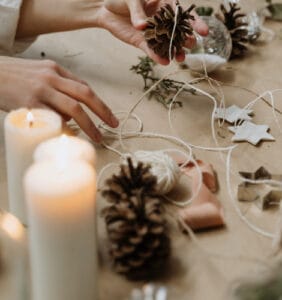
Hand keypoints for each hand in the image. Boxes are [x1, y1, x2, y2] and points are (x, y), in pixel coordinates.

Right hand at [0, 56, 118, 141]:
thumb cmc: (13, 77)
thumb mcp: (38, 73)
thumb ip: (57, 87)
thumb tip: (72, 114)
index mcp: (55, 69)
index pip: (84, 87)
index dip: (100, 103)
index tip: (109, 116)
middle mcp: (51, 78)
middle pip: (85, 95)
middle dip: (103, 111)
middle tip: (113, 125)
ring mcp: (41, 90)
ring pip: (73, 108)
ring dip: (89, 125)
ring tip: (97, 137)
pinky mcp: (29, 104)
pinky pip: (54, 119)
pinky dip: (66, 130)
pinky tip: (72, 137)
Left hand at [97, 0, 208, 64]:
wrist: (105, 7)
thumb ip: (138, 12)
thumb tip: (142, 26)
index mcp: (163, 4)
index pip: (182, 14)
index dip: (195, 22)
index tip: (204, 32)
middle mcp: (161, 20)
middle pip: (177, 31)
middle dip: (185, 39)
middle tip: (191, 45)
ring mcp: (152, 33)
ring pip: (166, 43)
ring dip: (174, 51)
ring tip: (180, 59)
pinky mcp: (142, 42)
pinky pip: (151, 50)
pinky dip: (156, 56)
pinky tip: (164, 62)